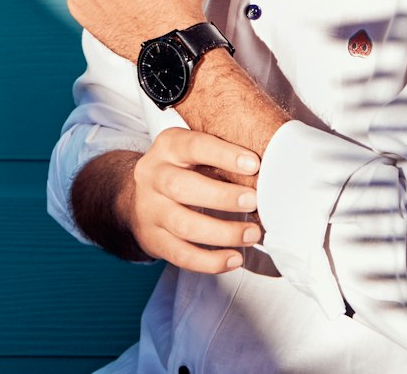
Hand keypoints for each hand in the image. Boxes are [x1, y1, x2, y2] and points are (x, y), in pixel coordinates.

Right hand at [122, 128, 261, 271]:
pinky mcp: (152, 239)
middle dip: (222, 196)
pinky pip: (180, 254)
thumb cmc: (183, 168)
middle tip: (254, 202)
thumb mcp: (194, 152)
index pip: (194, 146)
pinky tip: (235, 258)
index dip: (224, 154)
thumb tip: (270, 167)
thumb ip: (222, 155)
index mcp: (168, 145)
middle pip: (182, 186)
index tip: (254, 164)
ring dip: (222, 232)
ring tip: (252, 234)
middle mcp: (153, 175)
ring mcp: (149, 209)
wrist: (137, 194)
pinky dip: (210, 261)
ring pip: (183, 224)